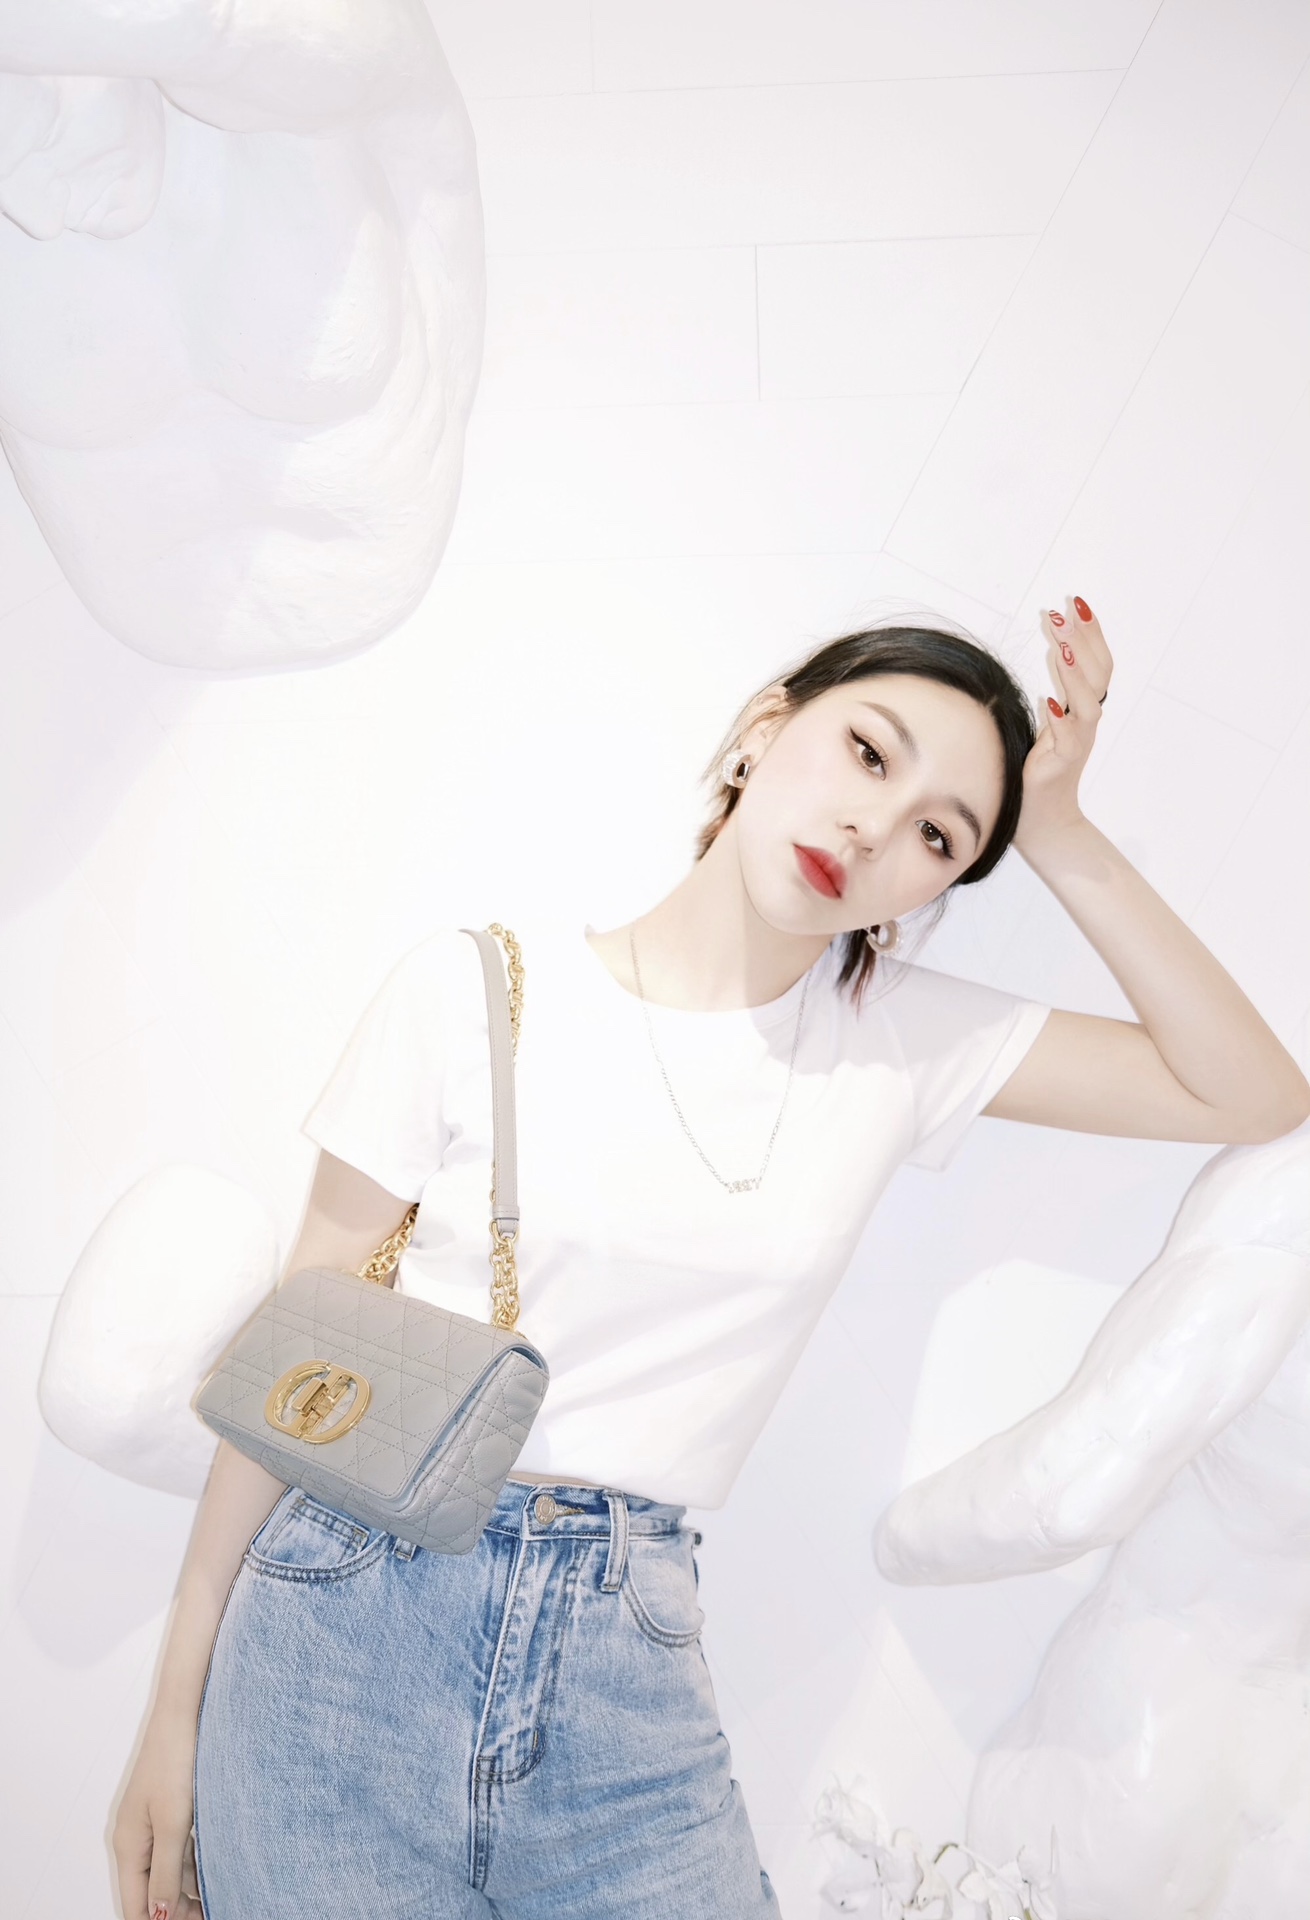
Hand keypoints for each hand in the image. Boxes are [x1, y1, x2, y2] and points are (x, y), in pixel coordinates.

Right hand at [112, 1713, 204, 1919]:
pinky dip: (196, 1862)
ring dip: (190, 1887)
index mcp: (129, 1845)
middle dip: (177, 1909)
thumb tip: (157, 1916)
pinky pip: (180, 1848)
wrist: (185, 1711)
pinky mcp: (170, 1808)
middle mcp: (136, 1838)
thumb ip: (165, 1871)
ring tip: (222, 1895)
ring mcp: (152, 1823)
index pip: (135, 1906)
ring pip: (169, 1870)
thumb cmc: (175, 1760)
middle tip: (214, 1911)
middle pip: (152, 1891)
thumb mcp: (173, 1822)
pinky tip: (219, 1866)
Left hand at [1014, 593, 1112, 850]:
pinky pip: (1066, 742)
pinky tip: (1047, 703)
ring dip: (1075, 676)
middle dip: (1083, 641)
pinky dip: (1059, 721)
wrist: (1043, 820)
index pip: (1097, 663)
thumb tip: (1059, 644)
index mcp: (1084, 708)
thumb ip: (1059, 685)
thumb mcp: (1051, 718)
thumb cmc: (1041, 766)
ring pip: (1086, 706)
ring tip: (1062, 647)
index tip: (1076, 599)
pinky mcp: (1059, 767)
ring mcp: (1076, 744)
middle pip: (1096, 676)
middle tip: (1065, 609)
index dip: (1091, 632)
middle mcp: (1087, 723)